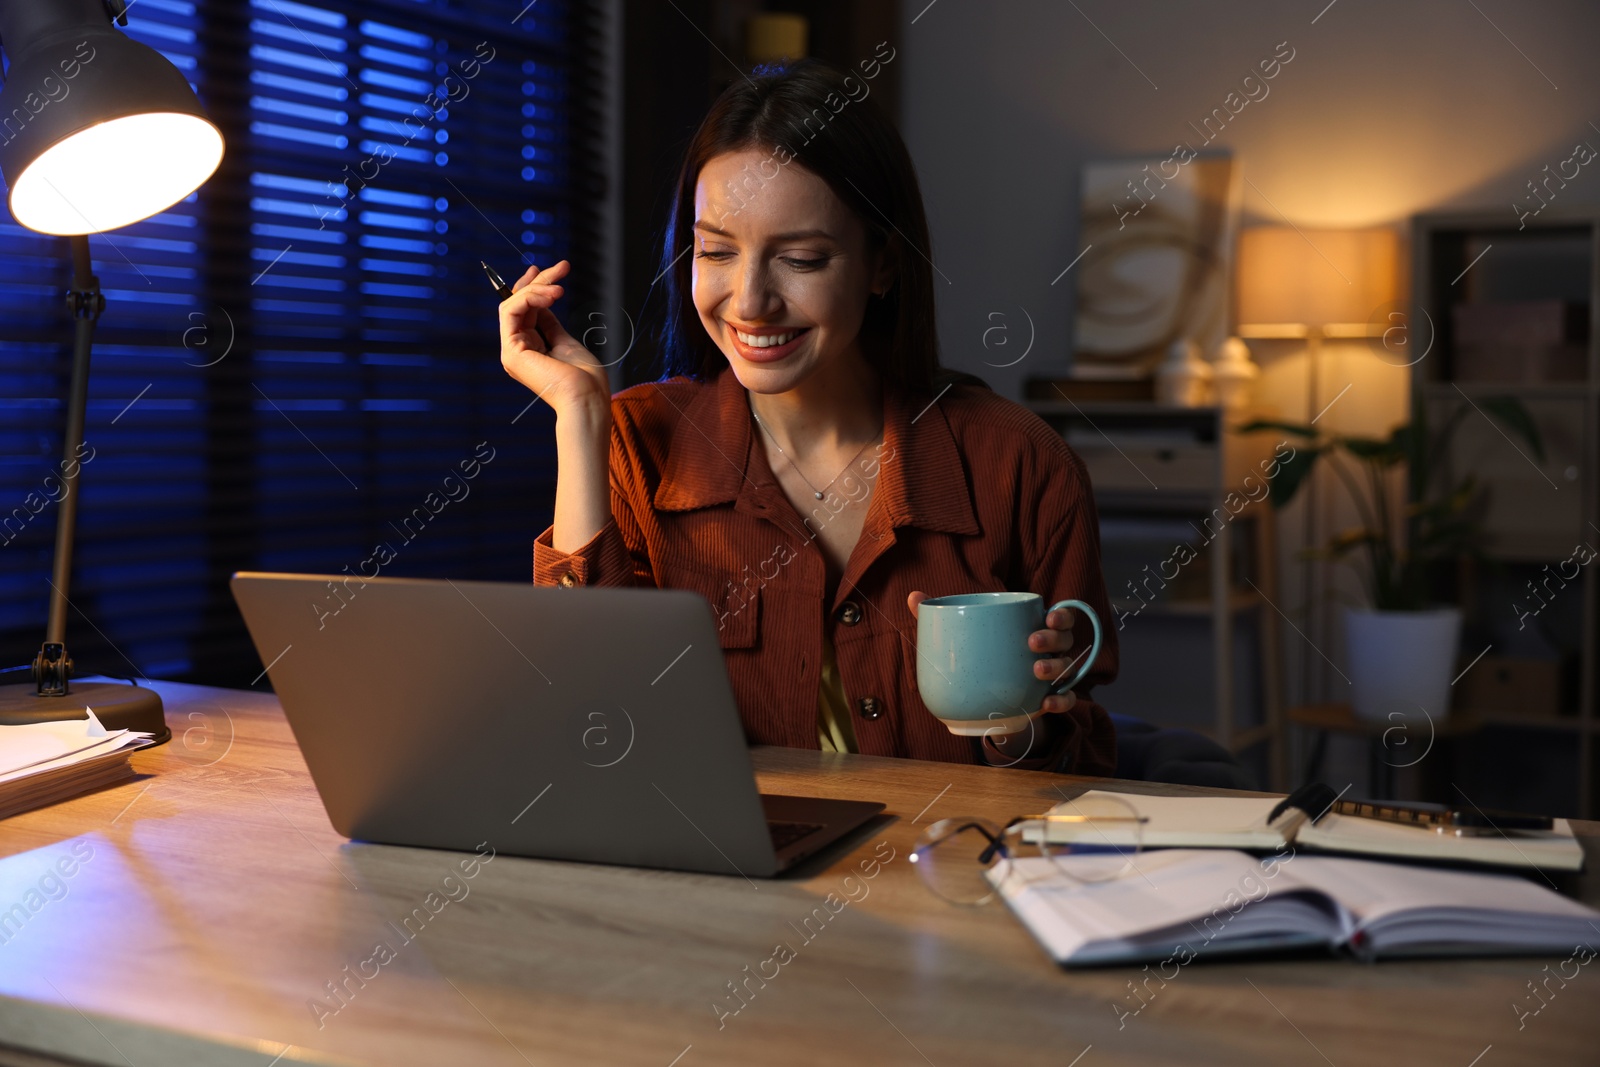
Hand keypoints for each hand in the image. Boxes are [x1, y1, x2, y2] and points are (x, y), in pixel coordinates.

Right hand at [498, 260, 610, 416]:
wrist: (587, 399)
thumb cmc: (584, 378)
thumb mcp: (565, 342)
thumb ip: (550, 324)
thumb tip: (544, 304)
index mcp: (530, 349)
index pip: (524, 311)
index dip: (533, 287)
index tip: (551, 270)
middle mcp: (517, 349)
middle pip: (519, 304)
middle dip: (539, 281)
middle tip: (562, 268)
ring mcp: (511, 351)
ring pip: (513, 304)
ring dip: (537, 289)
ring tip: (559, 289)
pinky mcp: (511, 351)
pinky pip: (509, 311)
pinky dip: (528, 298)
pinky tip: (550, 297)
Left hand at [907, 592, 1077, 728]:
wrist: (990, 706)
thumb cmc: (980, 660)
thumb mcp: (964, 638)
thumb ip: (941, 618)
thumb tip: (913, 597)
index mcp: (1033, 629)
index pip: (1058, 617)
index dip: (1061, 615)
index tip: (1048, 616)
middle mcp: (1050, 651)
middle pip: (1065, 640)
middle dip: (1053, 638)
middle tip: (1032, 642)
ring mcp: (1052, 677)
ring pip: (1067, 668)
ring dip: (1056, 667)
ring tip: (1037, 670)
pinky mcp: (1049, 701)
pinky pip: (1065, 700)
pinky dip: (1061, 701)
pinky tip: (1046, 702)